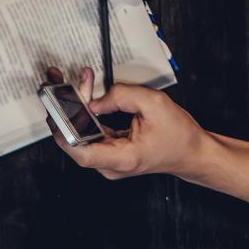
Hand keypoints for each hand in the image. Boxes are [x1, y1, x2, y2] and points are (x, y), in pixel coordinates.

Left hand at [45, 68, 207, 179]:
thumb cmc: (178, 135)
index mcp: (122, 159)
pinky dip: (87, 113)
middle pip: (78, 139)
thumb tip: (95, 99)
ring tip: (71, 83)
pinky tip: (85, 93)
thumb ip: (122, 96)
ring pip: (82, 134)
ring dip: (75, 108)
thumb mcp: (154, 104)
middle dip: (67, 109)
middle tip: (58, 84)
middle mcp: (110, 164)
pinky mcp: (108, 151)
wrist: (191, 152)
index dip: (65, 132)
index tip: (57, 110)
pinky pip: (91, 132)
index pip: (82, 152)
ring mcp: (108, 160)